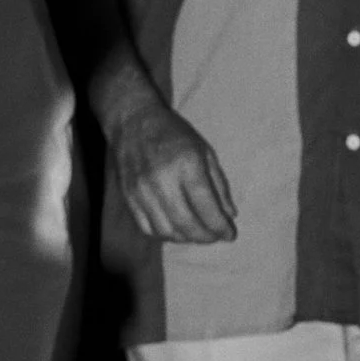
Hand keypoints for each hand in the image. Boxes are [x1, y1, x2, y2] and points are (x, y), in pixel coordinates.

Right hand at [106, 89, 236, 243]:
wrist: (133, 122)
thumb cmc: (174, 134)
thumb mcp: (204, 151)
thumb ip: (219, 184)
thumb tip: (230, 215)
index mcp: (187, 165)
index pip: (207, 207)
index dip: (220, 226)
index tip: (230, 234)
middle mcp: (163, 180)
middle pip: (187, 224)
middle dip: (206, 237)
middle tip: (215, 237)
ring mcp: (143, 191)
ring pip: (167, 231)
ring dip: (186, 238)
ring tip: (197, 233)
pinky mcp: (129, 198)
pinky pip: (148, 228)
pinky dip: (165, 235)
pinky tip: (176, 229)